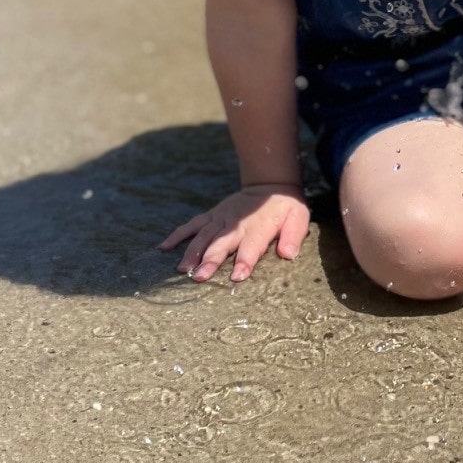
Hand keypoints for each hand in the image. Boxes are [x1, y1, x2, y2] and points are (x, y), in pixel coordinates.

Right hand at [161, 183, 310, 281]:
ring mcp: (221, 219)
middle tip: (199, 277)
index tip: (237, 276)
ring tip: (181, 269)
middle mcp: (237, 224)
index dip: (245, 261)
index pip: (251, 247)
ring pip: (203, 236)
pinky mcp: (212, 216)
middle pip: (222, 244)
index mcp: (259, 228)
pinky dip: (177, 235)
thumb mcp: (298, 219)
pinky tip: (163, 248)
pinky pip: (192, 225)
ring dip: (192, 252)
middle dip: (211, 260)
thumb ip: (293, 237)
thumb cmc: (286, 208)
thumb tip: (288, 254)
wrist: (270, 185)